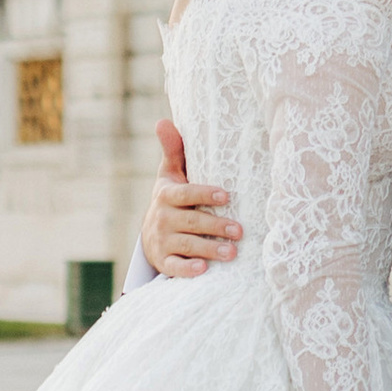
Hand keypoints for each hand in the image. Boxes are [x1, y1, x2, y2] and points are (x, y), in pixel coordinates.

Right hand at [142, 118, 241, 276]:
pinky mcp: (163, 262)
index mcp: (167, 195)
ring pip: (188, 245)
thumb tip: (162, 120)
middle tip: (240, 231)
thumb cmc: (171, 198)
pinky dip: (187, 270)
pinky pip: (174, 267)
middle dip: (216, 226)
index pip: (186, 194)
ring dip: (210, 249)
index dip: (205, 194)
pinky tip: (204, 270)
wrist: (152, 233)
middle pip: (192, 222)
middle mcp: (163, 218)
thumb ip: (173, 150)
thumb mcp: (169, 175)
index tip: (226, 196)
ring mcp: (162, 241)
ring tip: (233, 253)